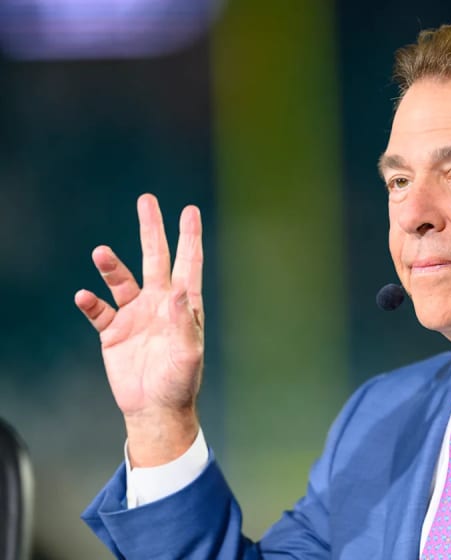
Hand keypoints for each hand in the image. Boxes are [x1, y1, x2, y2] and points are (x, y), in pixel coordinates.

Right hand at [75, 194, 203, 465]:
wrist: (155, 409)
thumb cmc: (180, 383)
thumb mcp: (189, 354)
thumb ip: (185, 323)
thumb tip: (180, 291)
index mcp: (184, 306)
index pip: (188, 264)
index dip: (190, 237)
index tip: (189, 211)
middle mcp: (159, 304)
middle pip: (155, 259)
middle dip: (152, 230)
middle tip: (146, 200)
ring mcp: (135, 316)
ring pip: (122, 280)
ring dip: (111, 266)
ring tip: (101, 252)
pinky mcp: (113, 332)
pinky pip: (99, 311)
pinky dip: (91, 303)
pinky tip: (84, 296)